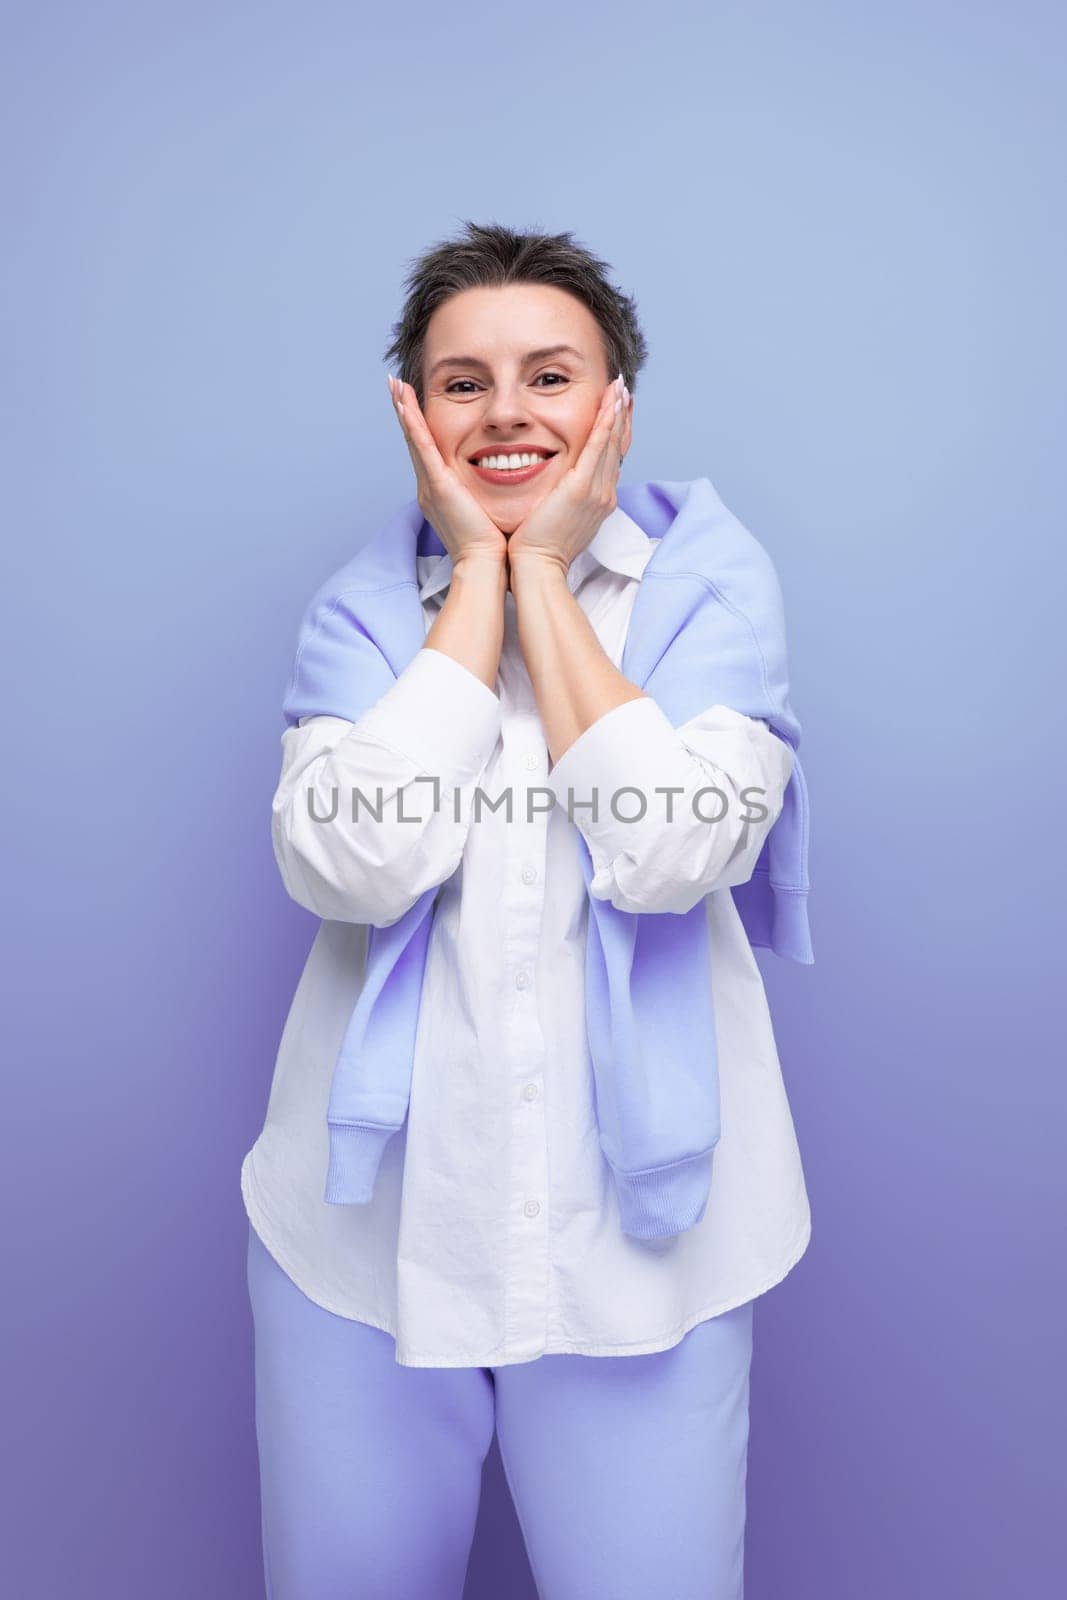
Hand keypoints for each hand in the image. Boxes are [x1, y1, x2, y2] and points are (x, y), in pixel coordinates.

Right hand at [388, 376, 506, 571]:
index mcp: (441, 492)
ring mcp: (431, 487)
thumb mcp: (487, 510)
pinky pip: (423, 449)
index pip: (429, 451)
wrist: (486, 566)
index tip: (413, 402)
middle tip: (395, 385)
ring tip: (395, 385)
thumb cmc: (493, 546)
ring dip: (403, 411)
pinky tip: (404, 404)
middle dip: (405, 412)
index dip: (420, 426)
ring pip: (415, 440)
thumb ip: (486, 494)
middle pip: (416, 441)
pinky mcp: (439, 488)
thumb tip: (506, 481)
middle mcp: (430, 488)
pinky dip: (412, 425)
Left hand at [505, 374, 630, 584]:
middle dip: (620, 415)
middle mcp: (604, 494)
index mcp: (597, 500)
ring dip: (616, 412)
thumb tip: (555, 488)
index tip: (616, 409)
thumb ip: (560, 498)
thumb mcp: (556, 518)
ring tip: (619, 387)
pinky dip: (606, 423)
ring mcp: (597, 491)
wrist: (537, 567)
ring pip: (611, 442)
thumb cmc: (537, 548)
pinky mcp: (582, 489)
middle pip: (616, 446)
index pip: (609, 458)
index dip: (615, 432)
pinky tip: (610, 403)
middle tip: (623, 389)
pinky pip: (598, 447)